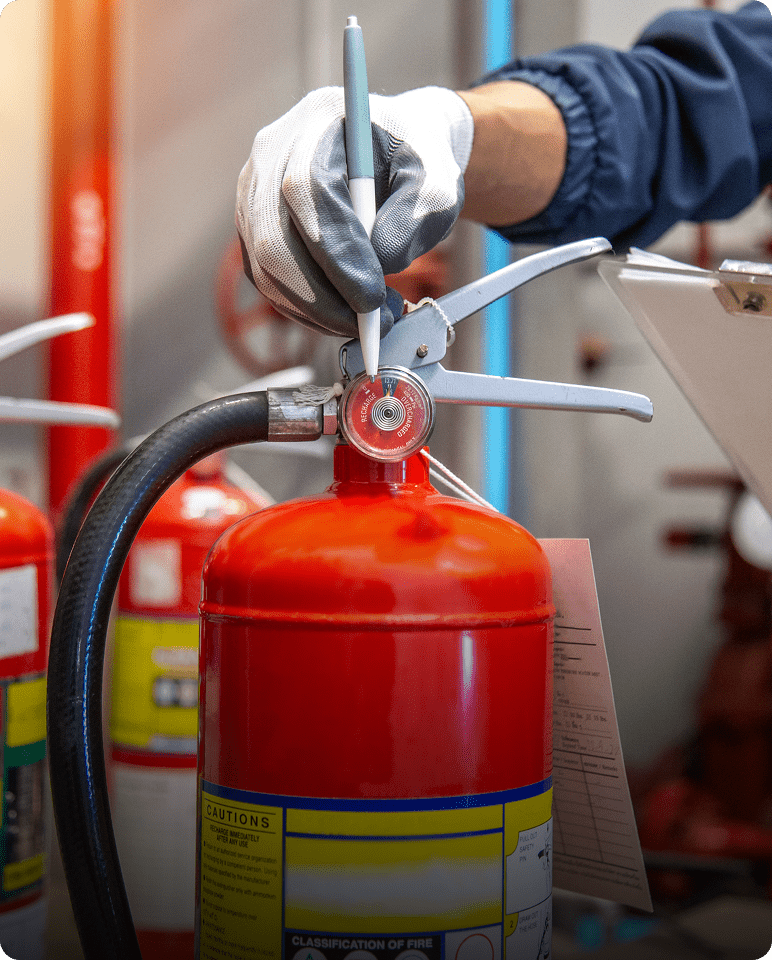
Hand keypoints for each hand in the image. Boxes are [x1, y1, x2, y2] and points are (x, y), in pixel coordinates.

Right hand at [236, 86, 472, 337]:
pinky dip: (308, 310)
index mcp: (316, 125)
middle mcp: (271, 158)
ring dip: (318, 310)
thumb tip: (380, 264)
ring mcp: (254, 196)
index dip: (337, 252)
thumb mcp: (436, 182)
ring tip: (370, 318)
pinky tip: (346, 312)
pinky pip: (269, 283)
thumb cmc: (415, 162)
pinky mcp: (254, 231)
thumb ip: (414, 219)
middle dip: (323, 297)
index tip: (372, 297)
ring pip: (267, 271)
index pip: (307, 192)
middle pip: (274, 241)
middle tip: (372, 324)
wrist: (396, 152)